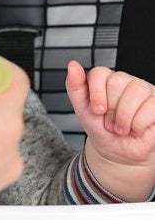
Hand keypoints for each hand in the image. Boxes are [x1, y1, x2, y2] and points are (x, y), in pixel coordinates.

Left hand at [66, 61, 154, 200]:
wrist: (118, 154)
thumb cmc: (102, 131)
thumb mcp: (83, 111)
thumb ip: (75, 88)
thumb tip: (73, 65)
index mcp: (106, 81)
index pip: (100, 73)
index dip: (96, 93)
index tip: (97, 111)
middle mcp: (126, 81)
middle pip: (117, 82)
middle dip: (111, 110)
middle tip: (111, 122)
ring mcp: (144, 90)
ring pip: (135, 91)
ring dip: (124, 118)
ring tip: (122, 127)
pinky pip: (150, 106)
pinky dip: (138, 124)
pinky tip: (136, 128)